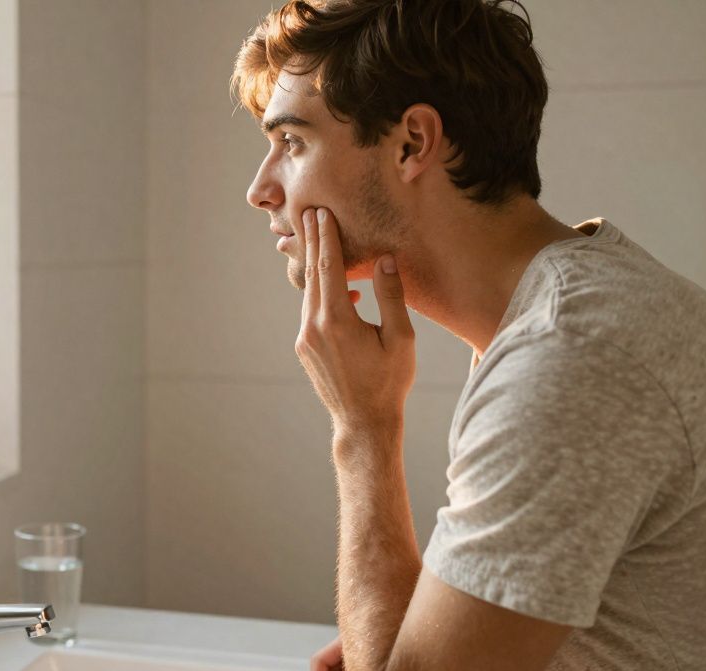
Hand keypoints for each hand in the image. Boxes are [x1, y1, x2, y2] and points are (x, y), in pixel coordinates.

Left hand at [295, 207, 415, 435]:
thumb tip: (384, 259)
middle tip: (309, 213)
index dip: (326, 238)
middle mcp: (314, 327)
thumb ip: (391, 296)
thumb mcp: (400, 338)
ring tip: (318, 240)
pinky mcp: (305, 349)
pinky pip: (312, 312)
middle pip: (312, 275)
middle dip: (313, 242)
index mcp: (337, 320)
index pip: (329, 268)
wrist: (363, 422)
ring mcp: (306, 339)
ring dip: (315, 267)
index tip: (322, 213)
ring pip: (309, 294)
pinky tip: (343, 293)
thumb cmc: (389, 382)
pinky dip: (322, 294)